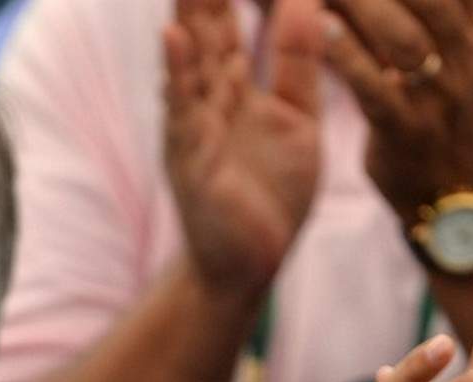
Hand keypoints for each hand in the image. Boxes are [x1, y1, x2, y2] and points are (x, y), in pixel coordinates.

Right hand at [161, 0, 329, 293]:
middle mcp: (206, 96)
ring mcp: (192, 125)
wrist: (249, 266)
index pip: (229, 15)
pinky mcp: (190, 159)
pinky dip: (178, 74)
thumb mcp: (297, 119)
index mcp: (232, 84)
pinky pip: (183, 112)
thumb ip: (297, 63)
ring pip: (188, 56)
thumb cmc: (269, 194)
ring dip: (185, 11)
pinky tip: (176, 38)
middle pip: (202, 23)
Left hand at [323, 0, 472, 219]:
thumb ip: (434, 9)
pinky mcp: (406, 132)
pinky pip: (375, 88)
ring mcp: (437, 95)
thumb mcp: (457, 52)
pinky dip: (345, 54)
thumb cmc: (443, 111)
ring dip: (357, 3)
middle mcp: (464, 55)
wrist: (459, 193)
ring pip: (400, 34)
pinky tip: (318, 29)